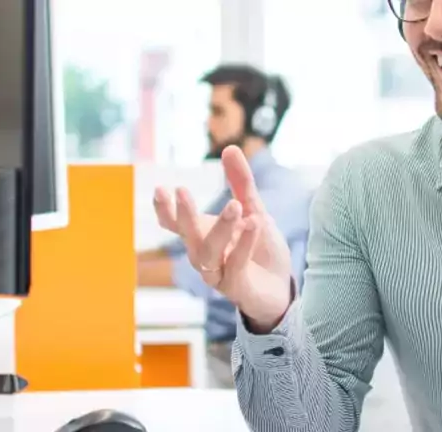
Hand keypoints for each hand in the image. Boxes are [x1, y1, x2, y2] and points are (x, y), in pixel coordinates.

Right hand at [153, 146, 292, 332]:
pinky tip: (254, 225)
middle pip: (188, 236)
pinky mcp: (237, 288)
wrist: (281, 288)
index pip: (175, 224)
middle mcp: (204, 255)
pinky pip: (235, 265)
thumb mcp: (254, 211)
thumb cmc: (261, 250)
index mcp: (202, 236)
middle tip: (181, 191)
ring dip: (219, 228)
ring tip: (235, 206)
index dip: (164, 209)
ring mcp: (218, 274)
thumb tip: (230, 148)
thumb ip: (242, 183)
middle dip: (184, 214)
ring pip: (207, 253)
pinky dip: (243, 245)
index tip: (160, 189)